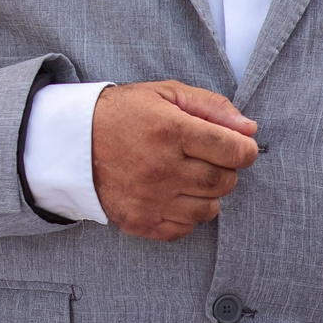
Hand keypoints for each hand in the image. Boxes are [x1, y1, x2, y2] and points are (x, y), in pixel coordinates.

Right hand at [91, 80, 259, 239]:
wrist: (73, 142)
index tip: (236, 146)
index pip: (234, 151)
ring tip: (186, 176)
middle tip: (206, 158)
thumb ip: (211, 107)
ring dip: (207, 193)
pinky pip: (185, 228)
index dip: (244, 149)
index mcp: (170, 130)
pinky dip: (186, 214)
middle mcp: (161, 167)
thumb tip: (249, 130)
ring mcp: (150, 198)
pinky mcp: (140, 221)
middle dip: (225, 169)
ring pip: (209, 209)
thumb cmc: (125, 113)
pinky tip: (171, 194)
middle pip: (225, 181)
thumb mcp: (166, 93)